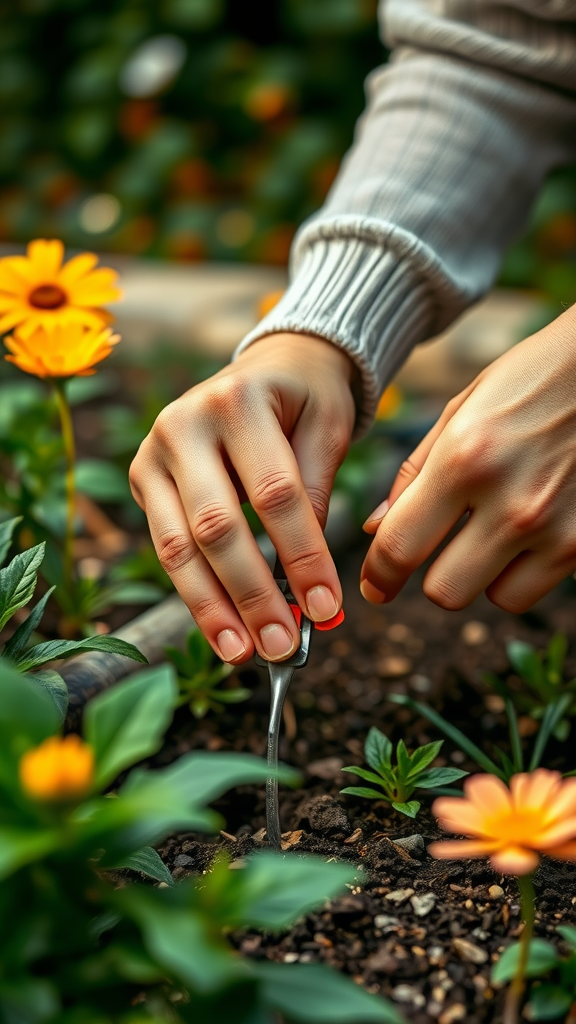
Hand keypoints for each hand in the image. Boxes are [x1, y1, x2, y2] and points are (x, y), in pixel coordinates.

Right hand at [129, 333, 355, 662]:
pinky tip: (222, 631)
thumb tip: (308, 585)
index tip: (326, 608)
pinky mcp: (143, 479)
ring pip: (179, 547)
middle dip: (253, 594)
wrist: (269, 366)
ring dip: (214, 608)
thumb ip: (315, 494)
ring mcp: (154, 452)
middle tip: (284, 646)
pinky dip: (196, 595)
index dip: (301, 556)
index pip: (274, 494)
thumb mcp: (328, 428)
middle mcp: (184, 424)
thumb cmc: (306, 399)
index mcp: (238, 401)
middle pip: (217, 526)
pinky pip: (167, 548)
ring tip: (246, 654)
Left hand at [361, 304, 575, 612]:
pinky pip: (533, 589)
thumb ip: (414, 473)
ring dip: (481, 573)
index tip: (376, 585)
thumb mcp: (463, 408)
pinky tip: (524, 532)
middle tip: (438, 548)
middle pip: (445, 592)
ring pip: (493, 598)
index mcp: (464, 459)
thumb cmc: (534, 379)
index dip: (379, 576)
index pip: (400, 547)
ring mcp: (554, 529)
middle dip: (432, 574)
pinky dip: (520, 572)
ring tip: (491, 529)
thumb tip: (375, 529)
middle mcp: (510, 502)